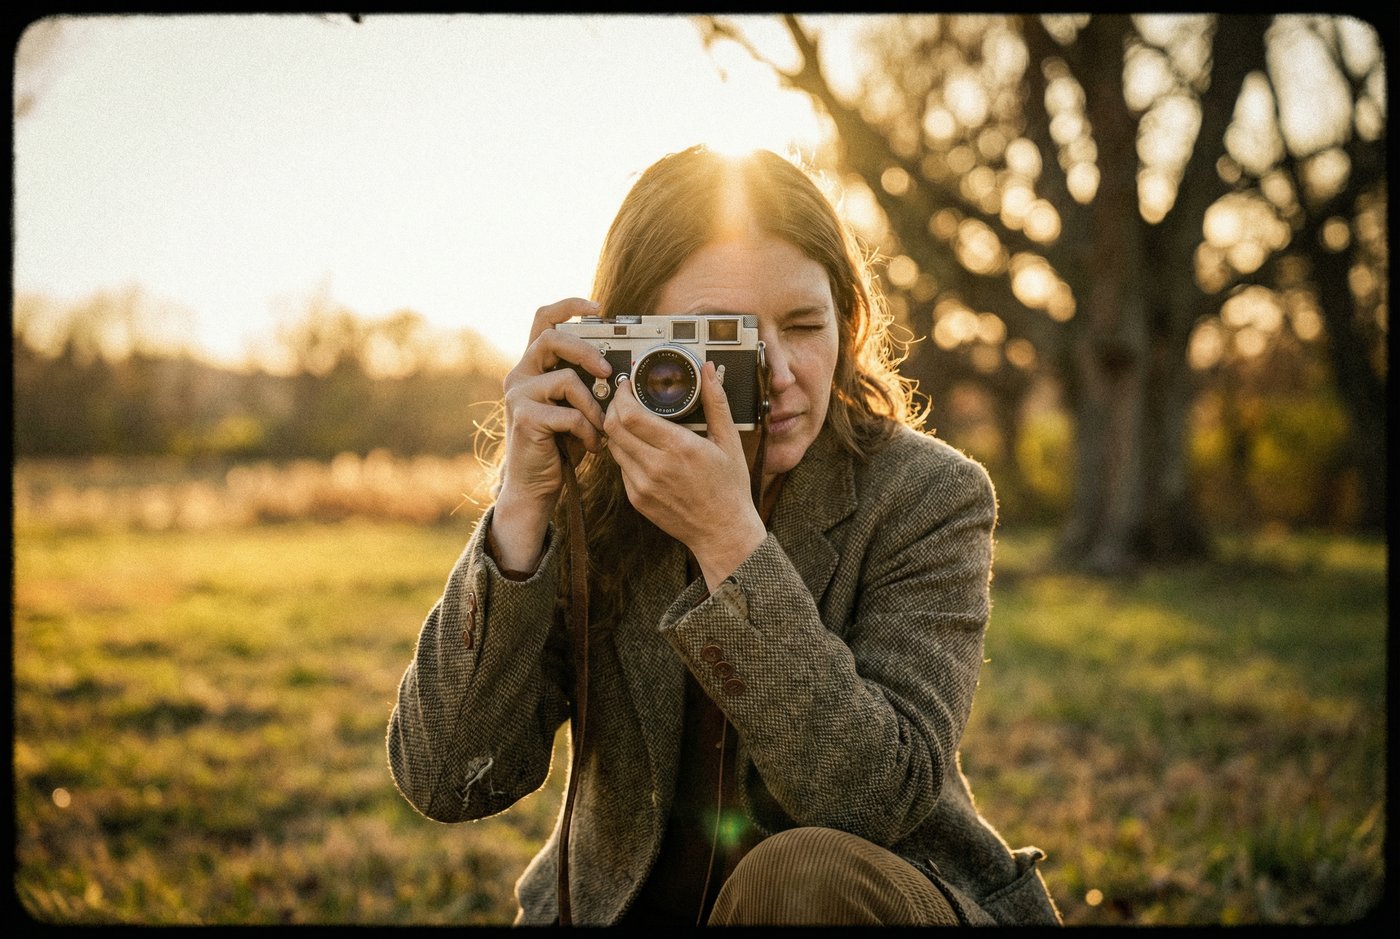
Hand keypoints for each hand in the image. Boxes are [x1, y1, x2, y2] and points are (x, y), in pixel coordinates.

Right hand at [492, 298, 612, 571]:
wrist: (536, 486)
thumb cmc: (561, 445)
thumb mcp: (576, 406)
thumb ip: (587, 383)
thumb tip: (619, 369)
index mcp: (533, 366)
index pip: (544, 320)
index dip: (569, 306)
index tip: (598, 307)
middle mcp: (520, 374)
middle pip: (551, 338)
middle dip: (585, 350)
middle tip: (607, 370)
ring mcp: (519, 395)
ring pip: (566, 378)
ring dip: (593, 405)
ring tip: (601, 427)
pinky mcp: (525, 417)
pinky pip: (569, 413)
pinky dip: (588, 431)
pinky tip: (591, 446)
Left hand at [605, 360, 766, 591]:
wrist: (723, 532)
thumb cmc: (730, 488)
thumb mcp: (729, 441)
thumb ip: (716, 402)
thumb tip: (709, 370)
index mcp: (679, 448)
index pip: (630, 414)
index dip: (622, 394)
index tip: (627, 384)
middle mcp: (655, 467)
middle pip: (613, 427)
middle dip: (614, 406)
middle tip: (624, 397)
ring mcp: (642, 485)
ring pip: (613, 446)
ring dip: (617, 429)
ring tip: (632, 420)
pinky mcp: (636, 499)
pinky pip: (621, 467)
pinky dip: (626, 452)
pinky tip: (642, 448)